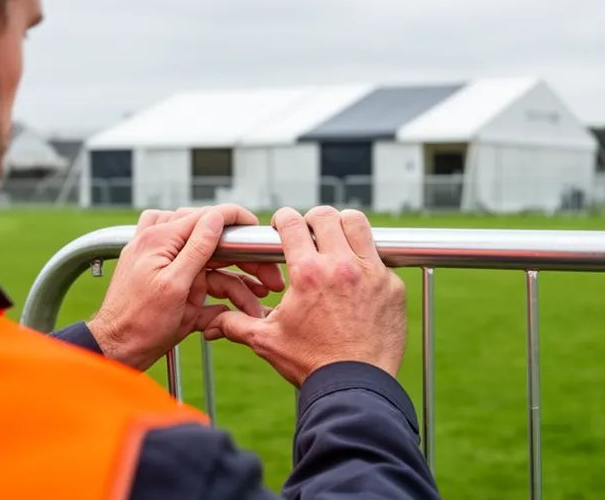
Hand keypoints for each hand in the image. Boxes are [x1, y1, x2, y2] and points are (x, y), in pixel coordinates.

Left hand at [88, 205, 284, 370]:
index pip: (205, 215)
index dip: (236, 220)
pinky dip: (219, 294)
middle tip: (268, 278)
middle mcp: (163, 247)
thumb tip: (216, 218)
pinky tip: (232, 307)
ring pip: (212, 265)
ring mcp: (166, 264)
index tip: (258, 228)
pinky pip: (202, 281)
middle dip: (245, 261)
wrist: (118, 352)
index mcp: (160, 240)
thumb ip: (196, 248)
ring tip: (256, 300)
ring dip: (237, 281)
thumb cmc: (139, 324)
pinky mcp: (170, 282)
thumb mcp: (173, 285)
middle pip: (213, 241)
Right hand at [203, 206, 406, 386]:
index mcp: (307, 273)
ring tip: (336, 242)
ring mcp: (371, 273)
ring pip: (358, 225)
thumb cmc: (310, 364)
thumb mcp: (268, 342)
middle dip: (313, 220)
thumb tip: (212, 323)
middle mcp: (340, 266)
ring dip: (344, 227)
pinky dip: (367, 260)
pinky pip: (379, 258)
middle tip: (309, 233)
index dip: (283, 219)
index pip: (292, 223)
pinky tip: (358, 277)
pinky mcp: (392, 286)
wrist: (354, 387)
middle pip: (327, 216)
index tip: (282, 225)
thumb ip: (237, 325)